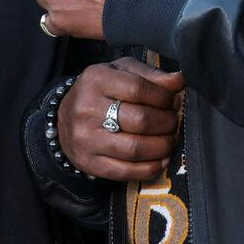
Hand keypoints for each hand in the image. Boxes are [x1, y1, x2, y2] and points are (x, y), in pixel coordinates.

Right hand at [59, 59, 184, 180]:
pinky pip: (126, 171)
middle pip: (140, 120)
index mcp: (96, 80)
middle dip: (166, 123)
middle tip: (173, 122)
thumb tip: (178, 81)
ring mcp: (86, 138)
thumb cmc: (101, 91)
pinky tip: (160, 160)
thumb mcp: (121, 72)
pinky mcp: (88, 162)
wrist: (64, 118)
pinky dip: (150, 168)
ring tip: (169, 140)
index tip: (173, 101)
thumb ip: (150, 75)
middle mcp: (87, 108)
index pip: (139, 89)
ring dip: (162, 147)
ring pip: (135, 149)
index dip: (164, 97)